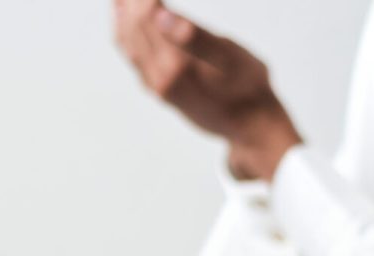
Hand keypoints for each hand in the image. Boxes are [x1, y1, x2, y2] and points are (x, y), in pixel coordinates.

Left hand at [112, 0, 301, 180]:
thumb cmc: (248, 87)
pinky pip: (134, 60)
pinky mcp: (160, 92)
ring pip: (129, 44)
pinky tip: (127, 30)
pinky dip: (126, 38)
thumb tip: (161, 16)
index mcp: (176, 63)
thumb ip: (195, 37)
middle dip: (132, 2)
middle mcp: (160, 76)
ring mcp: (158, 86)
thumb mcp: (230, 57)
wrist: (251, 126)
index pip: (148, 16)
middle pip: (135, 28)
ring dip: (122, 18)